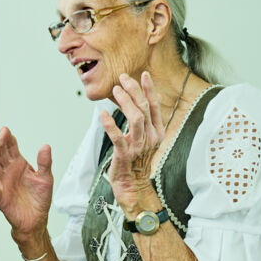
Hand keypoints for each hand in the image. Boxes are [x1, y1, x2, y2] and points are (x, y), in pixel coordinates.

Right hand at [0, 127, 52, 238]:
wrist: (36, 220)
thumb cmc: (39, 199)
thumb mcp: (46, 178)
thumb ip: (45, 163)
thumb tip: (46, 146)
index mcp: (18, 164)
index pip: (10, 147)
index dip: (7, 138)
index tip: (6, 131)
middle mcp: (7, 172)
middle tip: (0, 137)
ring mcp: (2, 184)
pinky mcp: (1, 198)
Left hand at [100, 72, 165, 215]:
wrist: (134, 186)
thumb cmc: (136, 162)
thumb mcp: (145, 139)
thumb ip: (145, 121)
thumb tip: (145, 99)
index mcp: (157, 132)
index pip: (154, 106)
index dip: (149, 89)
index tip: (143, 74)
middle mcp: (151, 138)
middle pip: (144, 108)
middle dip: (134, 90)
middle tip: (123, 78)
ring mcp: (139, 146)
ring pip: (135, 118)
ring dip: (124, 102)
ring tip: (115, 90)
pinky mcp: (125, 154)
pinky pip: (118, 137)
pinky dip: (110, 124)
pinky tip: (103, 114)